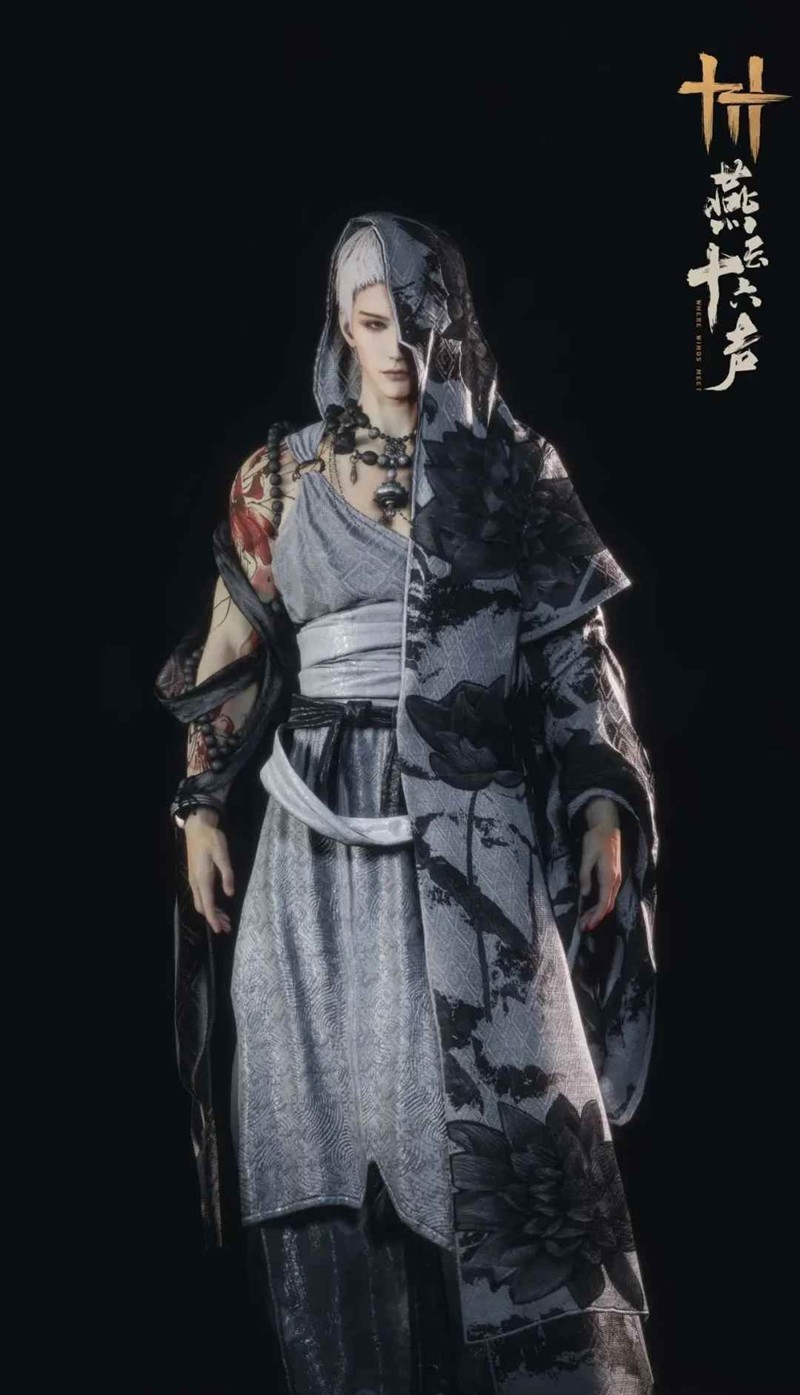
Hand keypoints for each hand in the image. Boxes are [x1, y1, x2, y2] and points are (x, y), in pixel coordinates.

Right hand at [185, 808, 234, 934]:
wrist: (197, 828)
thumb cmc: (212, 840)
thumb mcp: (223, 856)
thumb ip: (227, 875)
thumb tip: (229, 894)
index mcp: (203, 879)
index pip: (208, 905)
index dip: (213, 919)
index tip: (220, 930)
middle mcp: (196, 882)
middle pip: (203, 907)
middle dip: (214, 919)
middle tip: (227, 927)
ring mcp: (194, 879)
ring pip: (201, 902)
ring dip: (212, 912)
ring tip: (225, 919)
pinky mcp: (195, 876)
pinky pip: (201, 895)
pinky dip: (209, 904)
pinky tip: (218, 905)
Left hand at [578, 797, 621, 932]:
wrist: (607, 827)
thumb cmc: (595, 839)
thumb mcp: (587, 856)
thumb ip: (585, 875)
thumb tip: (585, 894)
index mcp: (609, 877)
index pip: (604, 902)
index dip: (596, 916)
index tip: (588, 925)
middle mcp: (614, 880)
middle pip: (607, 905)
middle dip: (596, 917)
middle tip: (583, 927)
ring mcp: (615, 879)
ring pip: (608, 901)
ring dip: (597, 912)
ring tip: (585, 920)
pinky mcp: (612, 876)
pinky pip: (608, 895)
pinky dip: (600, 904)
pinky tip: (592, 907)